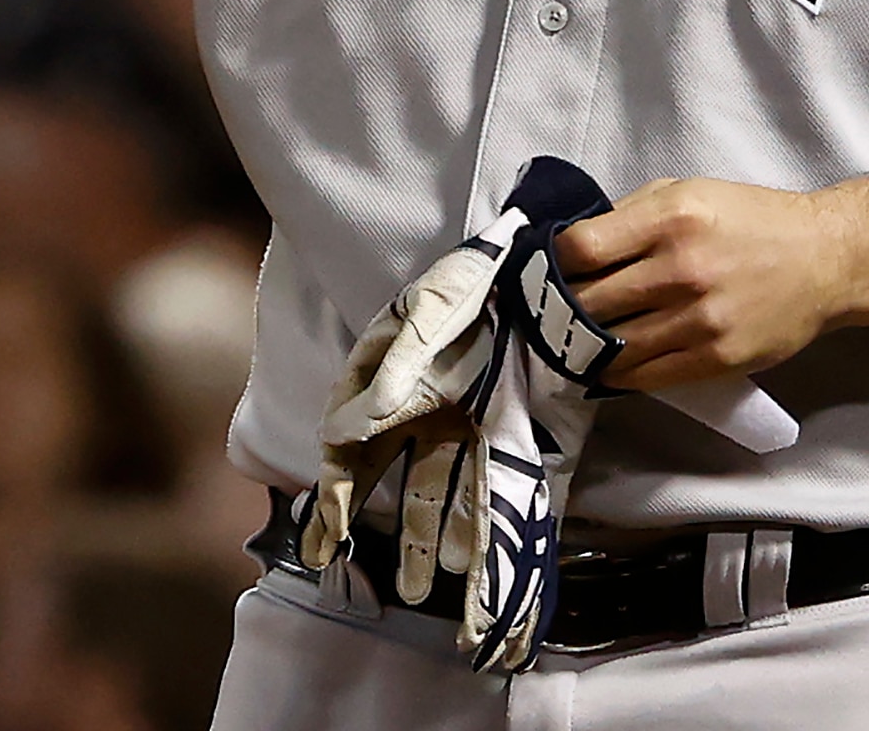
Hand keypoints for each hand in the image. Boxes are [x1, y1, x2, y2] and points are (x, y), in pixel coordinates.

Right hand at [302, 212, 520, 603]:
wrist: (537, 279)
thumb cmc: (472, 284)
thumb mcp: (427, 312)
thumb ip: (394, 368)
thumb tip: (348, 427)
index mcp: (390, 386)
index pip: (349, 449)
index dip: (336, 491)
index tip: (331, 527)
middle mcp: (422, 417)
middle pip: (386, 481)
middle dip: (363, 525)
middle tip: (341, 568)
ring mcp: (465, 432)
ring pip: (435, 495)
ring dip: (422, 542)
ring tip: (412, 589)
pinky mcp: (511, 442)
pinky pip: (495, 495)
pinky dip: (486, 534)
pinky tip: (475, 564)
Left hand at [555, 175, 868, 390]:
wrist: (825, 259)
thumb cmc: (751, 220)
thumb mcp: (689, 192)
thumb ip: (631, 215)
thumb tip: (572, 245)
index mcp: (670, 218)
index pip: (581, 249)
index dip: (553, 263)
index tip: (548, 271)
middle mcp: (680, 268)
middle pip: (588, 302)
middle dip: (561, 309)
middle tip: (548, 313)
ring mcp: (698, 319)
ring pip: (611, 345)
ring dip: (582, 347)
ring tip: (569, 343)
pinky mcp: (715, 358)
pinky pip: (644, 376)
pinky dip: (615, 374)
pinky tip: (605, 365)